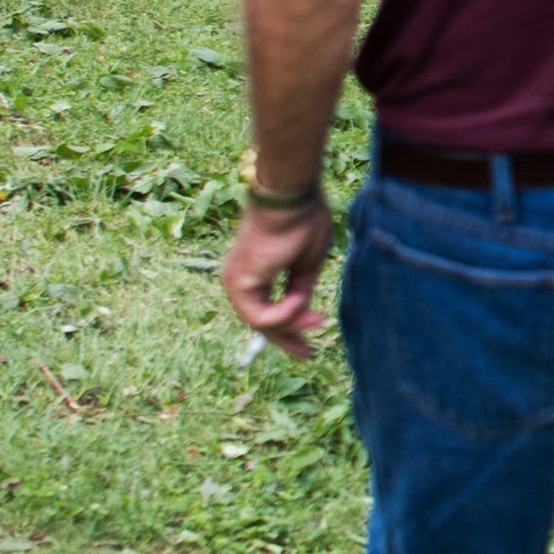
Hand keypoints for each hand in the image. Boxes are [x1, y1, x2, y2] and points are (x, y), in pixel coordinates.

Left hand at [223, 196, 334, 359]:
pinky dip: (282, 316)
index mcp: (254, 272)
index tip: (310, 340)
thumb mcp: (308, 264)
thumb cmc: (302, 221)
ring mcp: (236, 282)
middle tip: (308, 354)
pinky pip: (260, 315)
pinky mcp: (240, 283)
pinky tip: (299, 305)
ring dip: (290, 326)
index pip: (266, 309)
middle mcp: (239, 279)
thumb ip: (300, 289)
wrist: (290, 199)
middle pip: (261, 321)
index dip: (290, 328)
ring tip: (316, 320)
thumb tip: (301, 311)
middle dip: (287, 338)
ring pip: (261, 321)